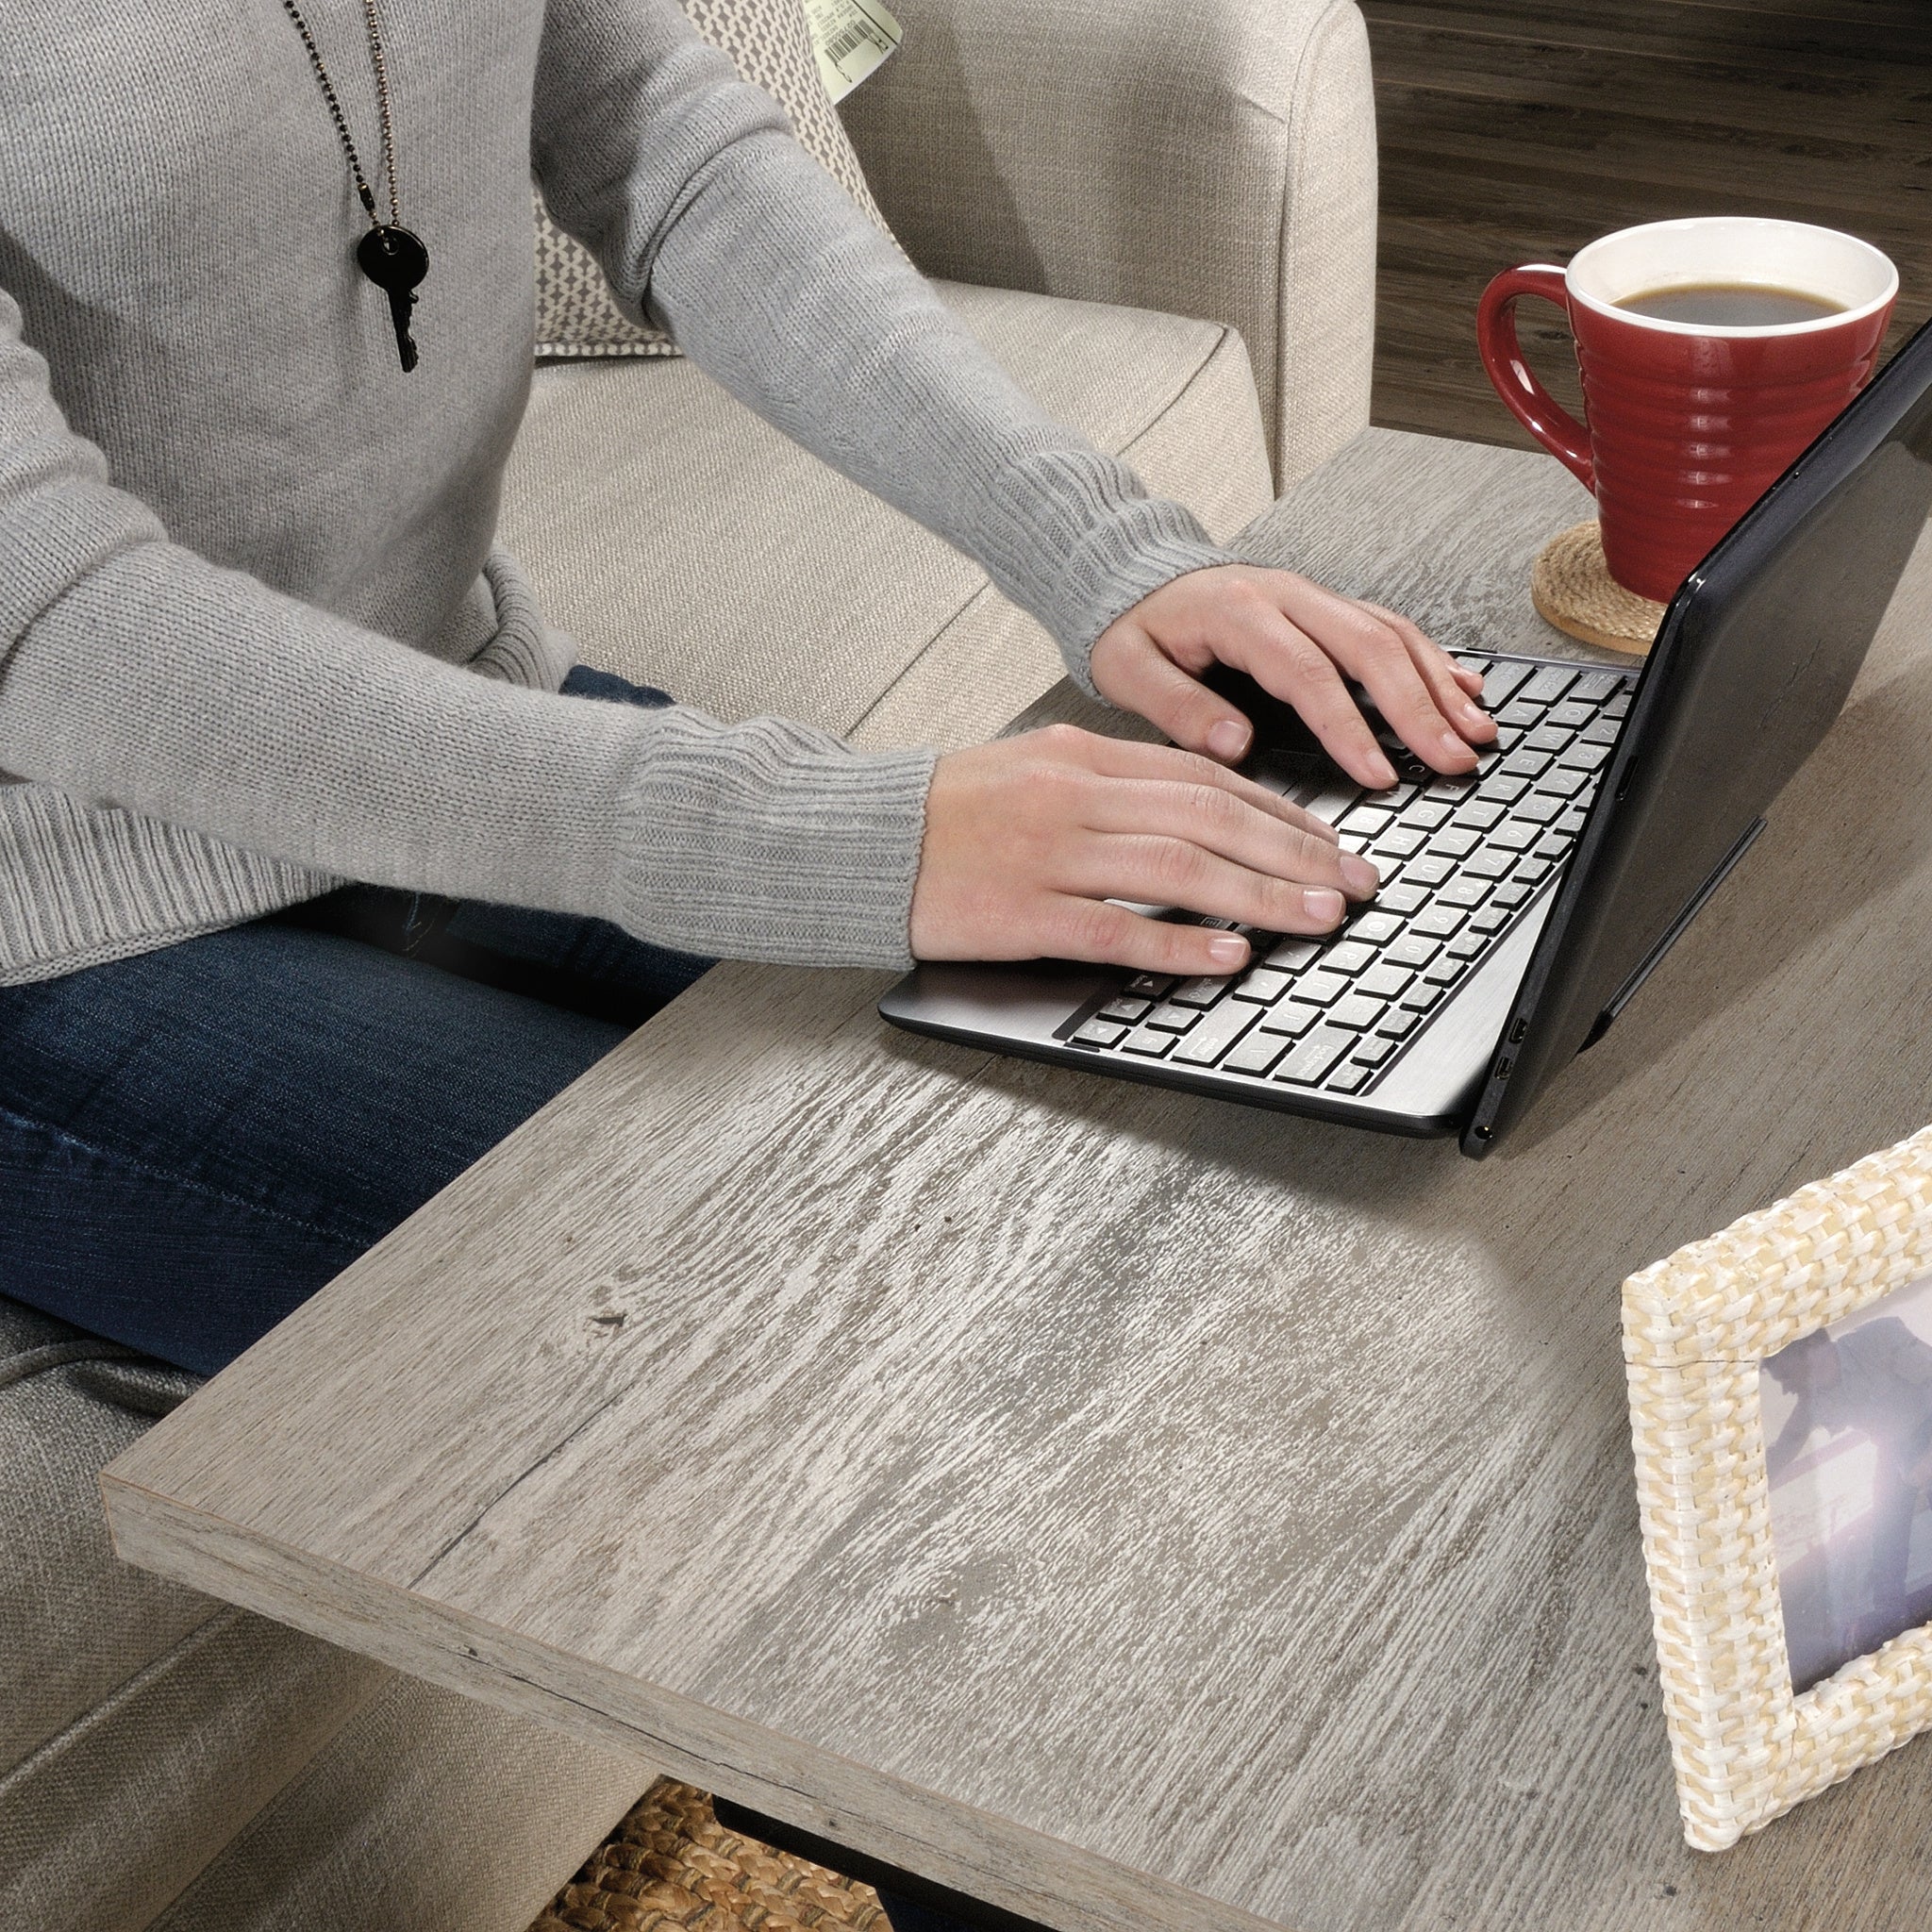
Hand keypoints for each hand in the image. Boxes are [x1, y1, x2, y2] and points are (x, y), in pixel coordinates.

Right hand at [908, 723, 1379, 973]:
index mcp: (1084, 757)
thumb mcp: (1035, 771)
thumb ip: (1114, 785)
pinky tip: (1229, 956)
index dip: (1281, 813)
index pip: (1206, 778)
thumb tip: (1199, 813)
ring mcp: (1049, 856)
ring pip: (1177, 869)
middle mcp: (1075, 798)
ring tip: (1318, 917)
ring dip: (1260, 894)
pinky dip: (1179, 943)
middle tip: (1356, 884)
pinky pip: (1115, 927)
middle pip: (1209, 819)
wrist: (861, 839)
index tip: (1331, 842)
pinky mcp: (1021, 913)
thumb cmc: (950, 813)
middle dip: (1296, 854)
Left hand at [1090, 564, 1496, 787]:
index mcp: (1240, 611)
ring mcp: (1312, 598)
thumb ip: (1176, 706)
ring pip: (1391, 635)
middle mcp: (1287, 596)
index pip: (1308, 673)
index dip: (1350, 726)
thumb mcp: (1127, 669)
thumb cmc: (1132, 627)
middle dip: (1421, 708)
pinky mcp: (1325, 607)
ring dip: (1439, 684)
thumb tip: (1234, 743)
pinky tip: (1463, 687)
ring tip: (1475, 732)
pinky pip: (1389, 627)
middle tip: (1454, 759)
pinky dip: (1431, 658)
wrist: (1132, 575)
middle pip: (1370, 648)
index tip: (1379, 773)